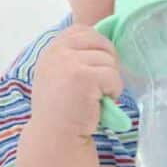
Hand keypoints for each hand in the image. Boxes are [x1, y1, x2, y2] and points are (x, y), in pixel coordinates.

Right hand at [30, 24, 122, 138]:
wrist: (55, 136)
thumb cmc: (64, 108)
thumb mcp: (61, 73)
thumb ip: (75, 54)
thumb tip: (107, 40)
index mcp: (53, 48)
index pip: (84, 30)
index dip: (98, 47)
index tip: (93, 70)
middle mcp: (57, 51)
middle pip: (101, 42)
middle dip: (108, 63)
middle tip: (98, 86)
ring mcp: (69, 62)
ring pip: (110, 60)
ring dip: (111, 81)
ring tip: (95, 97)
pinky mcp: (83, 76)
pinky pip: (114, 76)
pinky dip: (113, 91)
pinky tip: (100, 103)